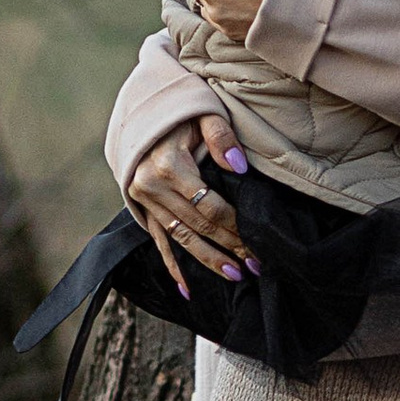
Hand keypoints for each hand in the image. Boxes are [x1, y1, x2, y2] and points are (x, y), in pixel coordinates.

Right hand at [126, 115, 253, 287]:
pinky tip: (186, 288)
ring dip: (208, 259)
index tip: (258, 240)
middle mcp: (152, 186)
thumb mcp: (203, 113)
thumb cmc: (180, 111)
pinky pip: (159, 240)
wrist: (142, 112)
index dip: (235, 224)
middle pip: (198, 225)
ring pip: (181, 237)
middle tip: (256, 264)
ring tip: (234, 275)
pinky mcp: (141, 207)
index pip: (210, 204)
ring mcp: (144, 200)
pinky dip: (172, 265)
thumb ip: (221, 137)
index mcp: (169, 165)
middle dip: (229, 246)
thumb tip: (239, 167)